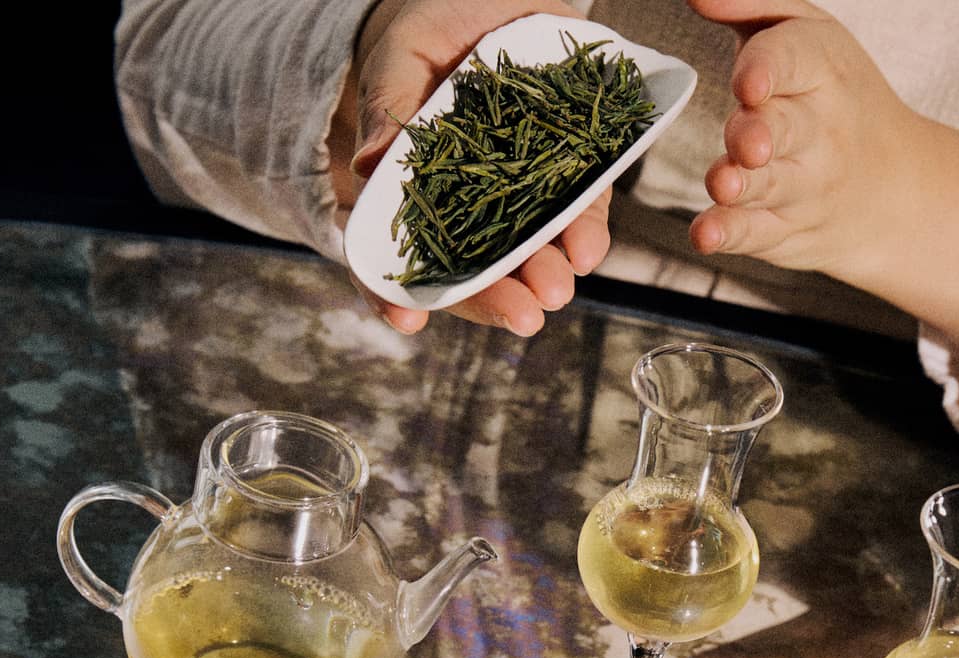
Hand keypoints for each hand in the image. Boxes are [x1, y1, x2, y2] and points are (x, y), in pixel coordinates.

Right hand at [332, 0, 611, 334]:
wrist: (494, 0)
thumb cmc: (432, 29)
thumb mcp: (403, 56)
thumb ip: (391, 107)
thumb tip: (371, 166)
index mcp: (410, 185)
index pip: (393, 252)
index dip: (393, 293)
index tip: (408, 324)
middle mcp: (465, 201)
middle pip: (471, 267)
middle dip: (495, 296)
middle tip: (522, 316)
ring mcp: (521, 189)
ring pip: (529, 248)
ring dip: (544, 273)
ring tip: (558, 287)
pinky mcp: (572, 168)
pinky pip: (580, 208)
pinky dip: (584, 232)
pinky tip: (587, 248)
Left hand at [685, 0, 922, 280]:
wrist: (895, 190)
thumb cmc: (831, 96)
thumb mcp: (806, 35)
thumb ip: (751, 6)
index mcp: (822, 69)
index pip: (793, 61)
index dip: (768, 70)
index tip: (749, 85)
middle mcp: (820, 130)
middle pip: (786, 128)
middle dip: (762, 133)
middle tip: (749, 144)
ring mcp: (806, 186)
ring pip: (771, 184)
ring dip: (744, 186)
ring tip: (723, 184)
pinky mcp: (784, 229)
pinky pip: (757, 232)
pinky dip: (730, 234)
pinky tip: (705, 234)